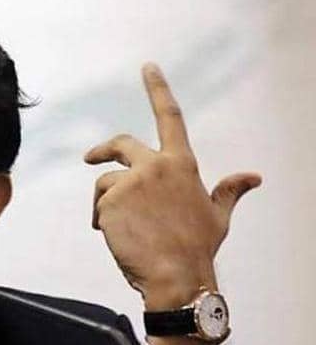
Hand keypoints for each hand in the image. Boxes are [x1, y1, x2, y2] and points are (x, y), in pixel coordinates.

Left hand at [84, 63, 260, 310]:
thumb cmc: (198, 248)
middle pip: (120, 145)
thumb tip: (254, 177)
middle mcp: (155, 166)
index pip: (170, 117)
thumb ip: (228, 191)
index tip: (148, 67)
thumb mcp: (217, 216)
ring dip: (105, 205)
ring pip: (104, 185)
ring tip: (119, 230)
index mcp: (182, 164)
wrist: (176, 277)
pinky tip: (116, 238)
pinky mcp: (110, 200)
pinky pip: (97, 206)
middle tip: (90, 158)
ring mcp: (130, 182)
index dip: (158, 88)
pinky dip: (101, 221)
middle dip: (103, 150)